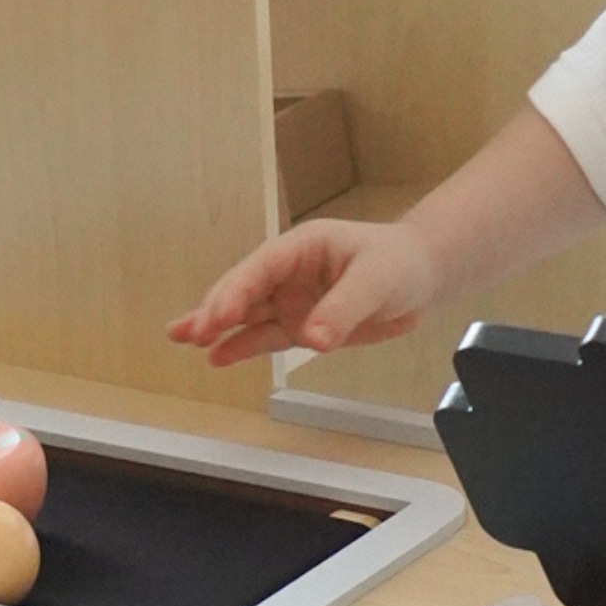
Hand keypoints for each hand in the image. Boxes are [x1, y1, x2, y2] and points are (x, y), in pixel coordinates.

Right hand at [167, 218, 436, 367]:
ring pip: (248, 316)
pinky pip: (268, 338)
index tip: (219, 315)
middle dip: (216, 310)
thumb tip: (313, 339)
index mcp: (301, 248)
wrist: (421, 277)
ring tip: (183, 339)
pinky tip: (218, 357)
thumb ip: (344, 308)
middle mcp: (288, 274)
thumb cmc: (399, 263)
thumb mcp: (377, 280)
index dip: (236, 290)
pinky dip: (243, 346)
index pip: (261, 269)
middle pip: (245, 291)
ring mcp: (292, 301)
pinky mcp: (302, 327)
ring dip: (217, 327)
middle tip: (192, 333)